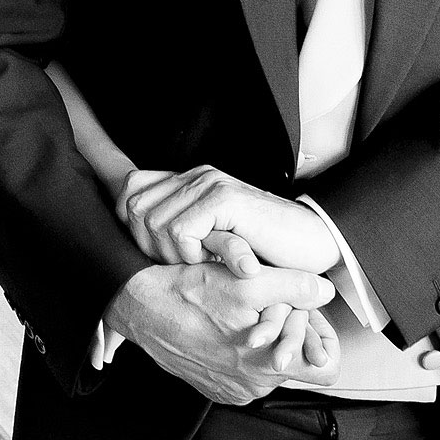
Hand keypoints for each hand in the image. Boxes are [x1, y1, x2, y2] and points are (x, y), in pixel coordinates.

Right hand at [105, 260, 339, 403]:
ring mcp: (232, 390)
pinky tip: (223, 326)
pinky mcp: (212, 387)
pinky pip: (241, 372)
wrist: (139, 307)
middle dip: (287, 334)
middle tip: (269, 305)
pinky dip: (238, 350)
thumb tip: (325, 292)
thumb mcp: (246, 282)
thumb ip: (295, 287)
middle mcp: (254, 386)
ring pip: (266, 367)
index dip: (322, 340)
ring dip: (262, 341)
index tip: (306, 318)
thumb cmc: (190, 293)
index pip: (327, 368)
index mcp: (270, 366)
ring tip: (241, 312)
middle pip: (295, 363)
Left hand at [120, 165, 340, 274]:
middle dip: (150, 245)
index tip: (159, 253)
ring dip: (173, 253)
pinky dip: (191, 253)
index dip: (134, 227)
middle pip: (135, 208)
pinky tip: (214, 259)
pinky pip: (181, 230)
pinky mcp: (225, 199)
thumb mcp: (210, 238)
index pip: (129, 190)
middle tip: (183, 264)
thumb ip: (177, 229)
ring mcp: (210, 183)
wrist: (310, 243)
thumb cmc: (262, 248)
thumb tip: (132, 235)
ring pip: (154, 221)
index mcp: (187, 180)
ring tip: (203, 262)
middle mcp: (195, 175)